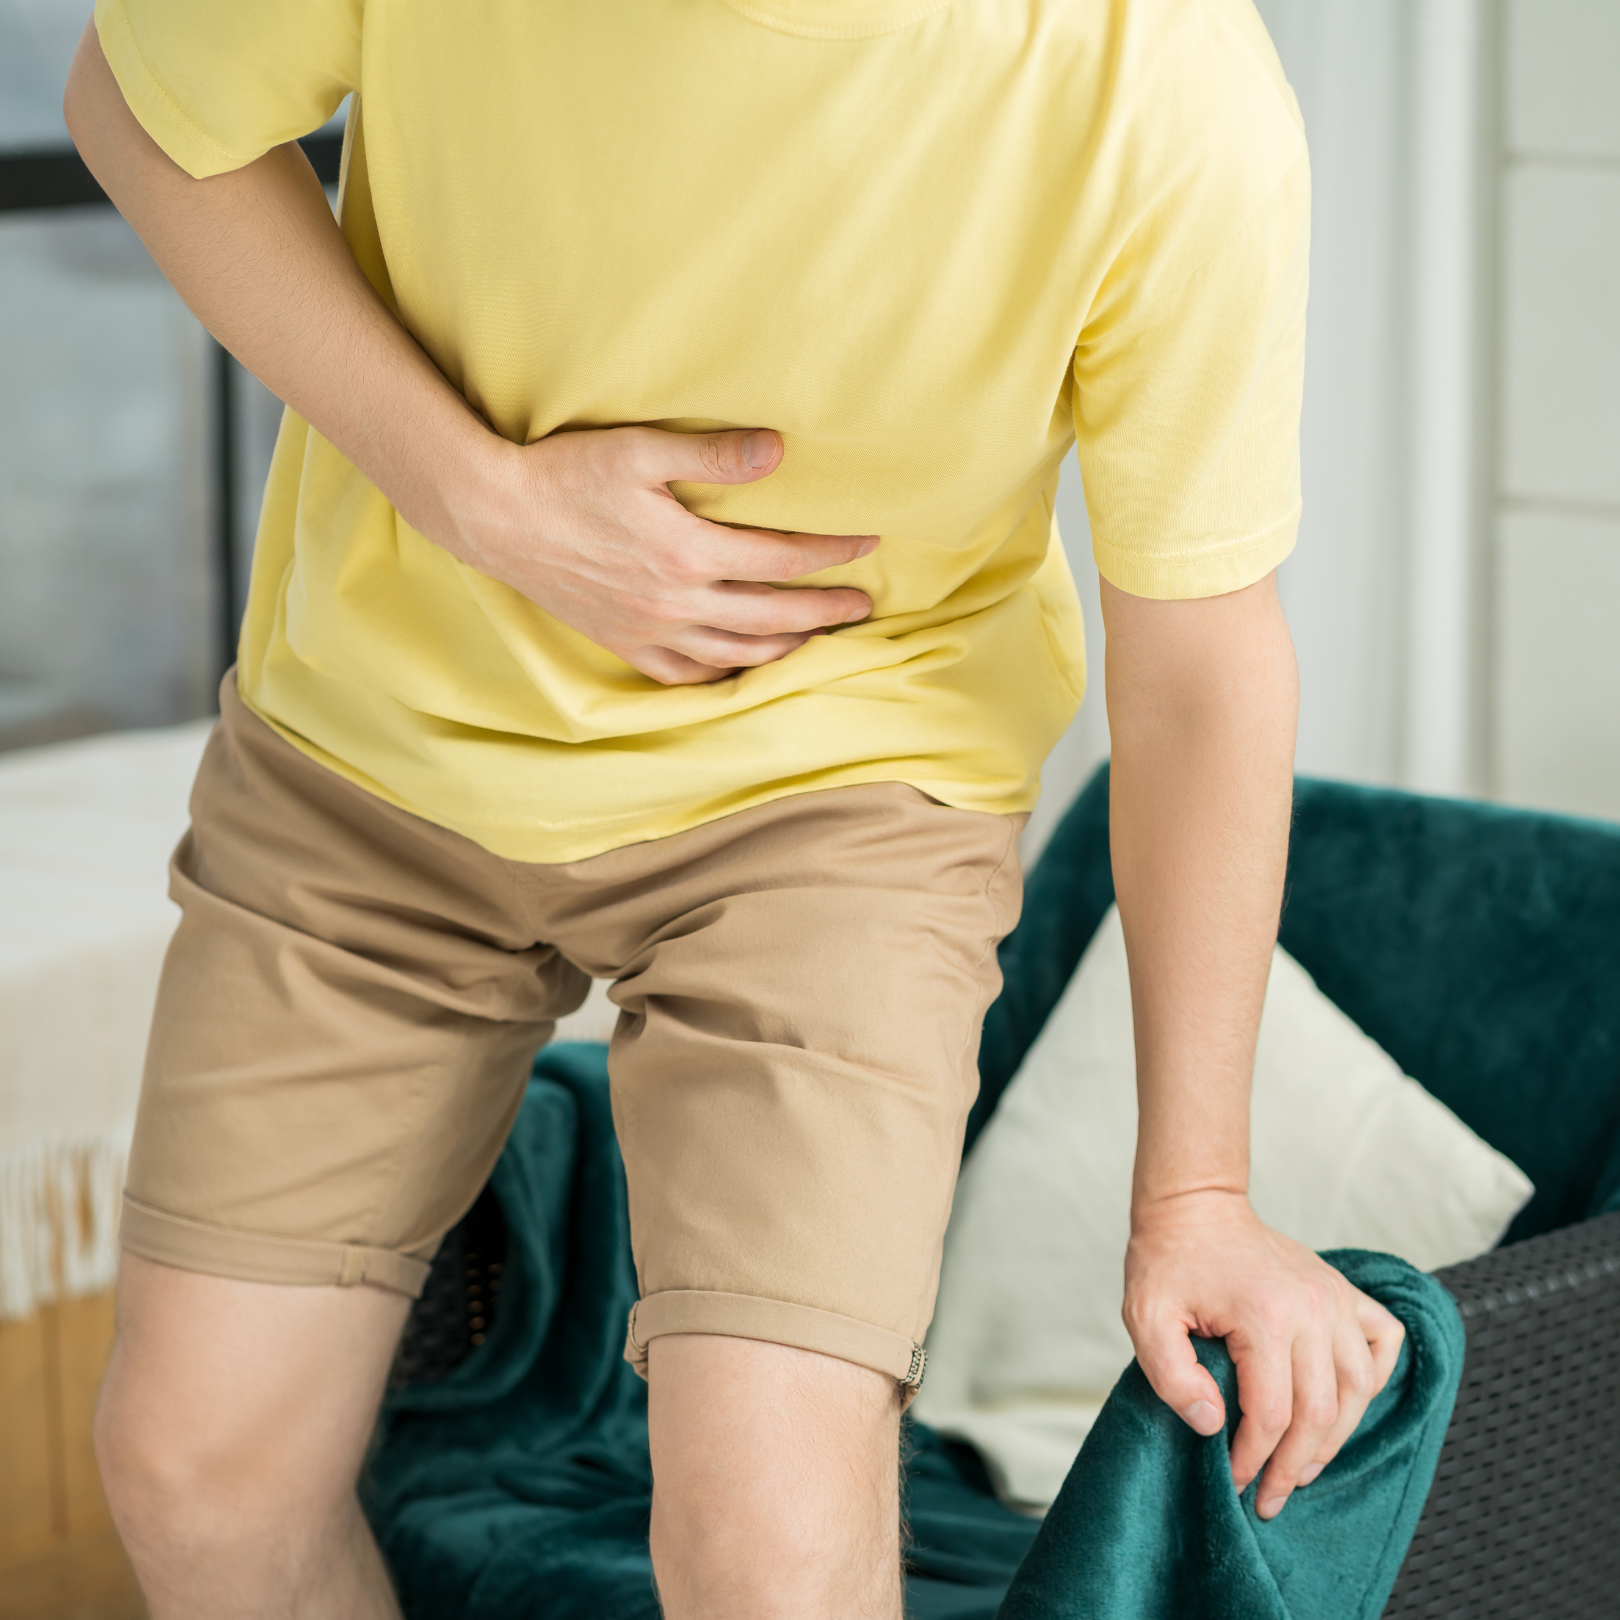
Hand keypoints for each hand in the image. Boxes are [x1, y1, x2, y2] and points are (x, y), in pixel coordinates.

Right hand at [455, 424, 876, 684]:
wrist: (494, 515)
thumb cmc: (565, 473)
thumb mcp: (639, 450)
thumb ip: (712, 453)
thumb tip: (778, 451)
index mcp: (689, 552)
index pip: (781, 557)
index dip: (830, 551)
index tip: (867, 543)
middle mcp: (677, 601)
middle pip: (771, 616)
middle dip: (824, 612)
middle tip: (862, 608)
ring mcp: (649, 629)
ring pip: (734, 653)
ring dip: (782, 649)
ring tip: (815, 641)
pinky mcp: (622, 641)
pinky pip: (682, 674)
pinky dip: (719, 675)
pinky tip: (738, 669)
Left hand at [1122, 1190, 1405, 1519]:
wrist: (1195, 1206)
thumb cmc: (1167, 1261)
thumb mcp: (1145, 1317)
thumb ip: (1172, 1377)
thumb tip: (1213, 1426)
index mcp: (1264, 1317)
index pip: (1273, 1415)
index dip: (1254, 1459)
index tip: (1233, 1482)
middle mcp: (1312, 1308)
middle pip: (1321, 1412)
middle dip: (1293, 1466)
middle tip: (1270, 1498)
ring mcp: (1334, 1297)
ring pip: (1358, 1389)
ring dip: (1335, 1438)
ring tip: (1303, 1469)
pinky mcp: (1342, 1290)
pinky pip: (1382, 1341)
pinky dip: (1375, 1377)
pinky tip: (1346, 1403)